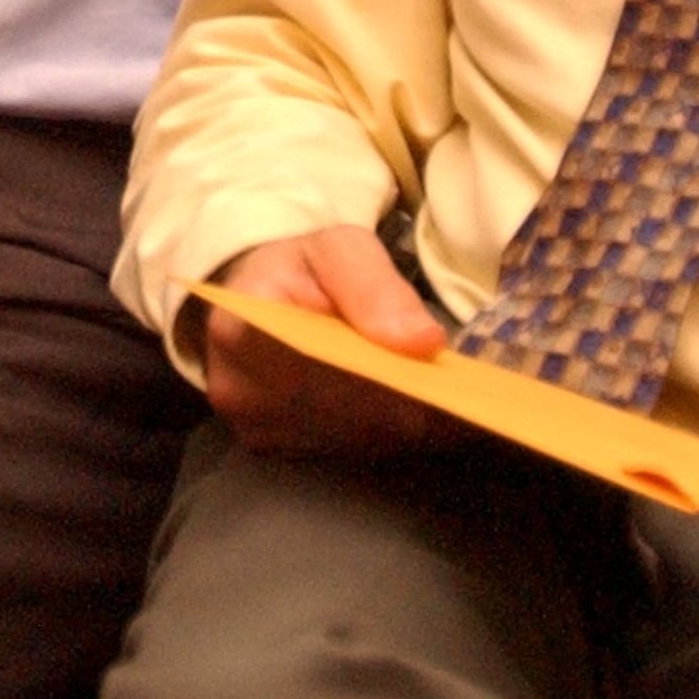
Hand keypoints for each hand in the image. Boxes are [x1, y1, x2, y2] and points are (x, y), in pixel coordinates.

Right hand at [198, 223, 464, 457]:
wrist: (262, 293)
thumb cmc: (301, 267)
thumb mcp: (338, 249)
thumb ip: (375, 287)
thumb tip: (422, 343)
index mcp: (241, 329)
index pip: (326, 367)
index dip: (387, 375)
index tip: (438, 368)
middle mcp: (237, 391)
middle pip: (345, 412)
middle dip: (408, 400)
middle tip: (461, 385)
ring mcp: (253, 428)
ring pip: (353, 438)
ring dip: (404, 422)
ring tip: (444, 396)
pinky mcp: (271, 449)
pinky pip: (346, 449)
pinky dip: (387, 432)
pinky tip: (415, 410)